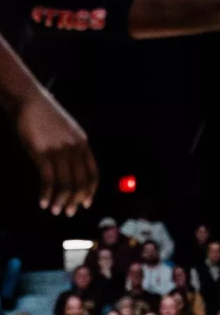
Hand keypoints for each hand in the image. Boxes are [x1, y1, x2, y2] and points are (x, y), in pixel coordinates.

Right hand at [15, 91, 96, 214]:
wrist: (30, 102)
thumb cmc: (45, 118)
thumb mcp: (67, 132)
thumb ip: (72, 149)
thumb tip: (72, 170)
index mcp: (83, 144)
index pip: (93, 173)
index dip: (90, 190)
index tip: (86, 203)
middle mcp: (75, 149)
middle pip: (81, 181)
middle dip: (75, 200)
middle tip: (68, 212)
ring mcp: (59, 151)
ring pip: (65, 183)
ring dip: (60, 200)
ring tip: (54, 210)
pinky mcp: (42, 153)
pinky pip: (48, 180)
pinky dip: (46, 194)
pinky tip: (42, 202)